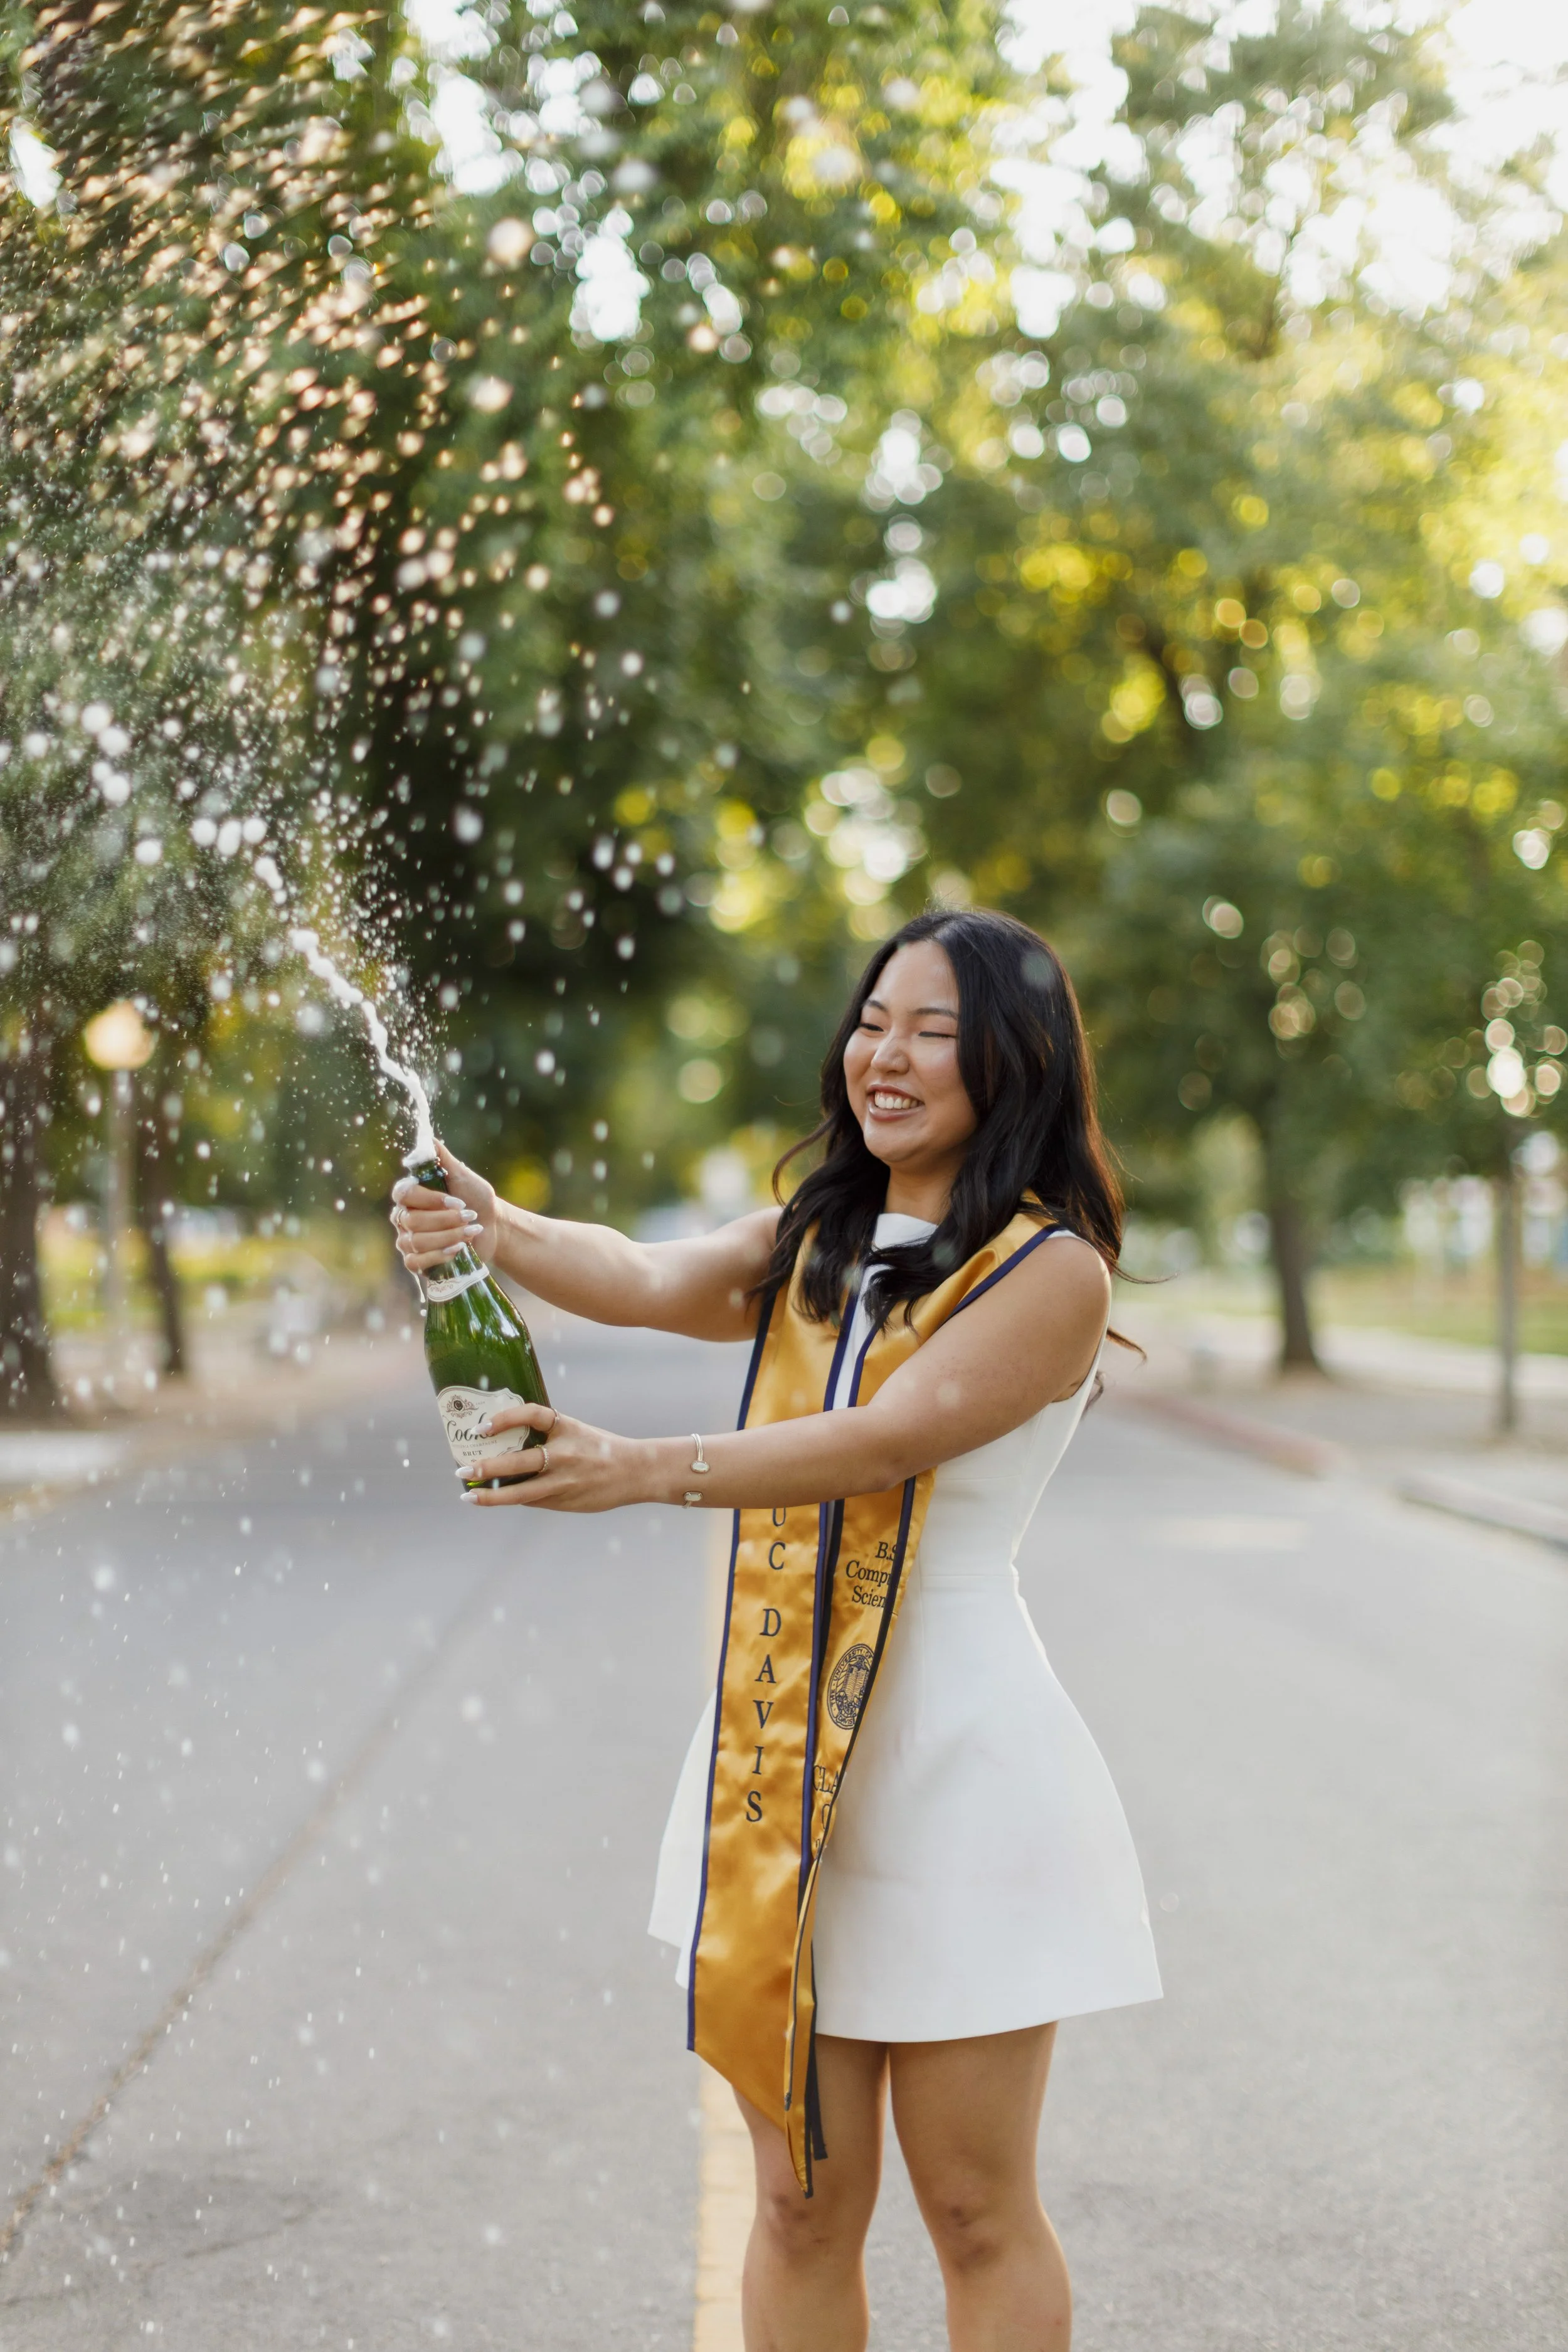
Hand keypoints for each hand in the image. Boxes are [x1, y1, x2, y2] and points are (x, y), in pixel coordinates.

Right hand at [390, 1140, 497, 1271]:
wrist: (493, 1228)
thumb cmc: (477, 1199)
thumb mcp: (463, 1176)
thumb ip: (443, 1159)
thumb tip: (428, 1138)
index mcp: (410, 1194)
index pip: (403, 1194)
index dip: (430, 1200)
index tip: (457, 1202)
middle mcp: (403, 1217)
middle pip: (412, 1221)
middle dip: (446, 1220)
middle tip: (470, 1217)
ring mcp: (407, 1240)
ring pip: (416, 1242)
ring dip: (448, 1237)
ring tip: (471, 1231)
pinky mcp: (416, 1261)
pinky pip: (415, 1262)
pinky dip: (439, 1256)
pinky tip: (458, 1249)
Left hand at [458, 1401, 643, 1513]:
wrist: (634, 1472)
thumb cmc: (599, 1448)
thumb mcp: (575, 1431)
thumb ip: (546, 1435)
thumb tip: (505, 1440)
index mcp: (567, 1428)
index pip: (532, 1415)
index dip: (506, 1418)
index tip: (482, 1426)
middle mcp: (564, 1455)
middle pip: (520, 1463)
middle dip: (488, 1468)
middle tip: (463, 1469)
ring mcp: (564, 1482)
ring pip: (521, 1493)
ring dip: (492, 1496)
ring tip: (469, 1495)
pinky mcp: (564, 1501)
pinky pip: (532, 1501)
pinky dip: (513, 1499)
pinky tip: (496, 1498)